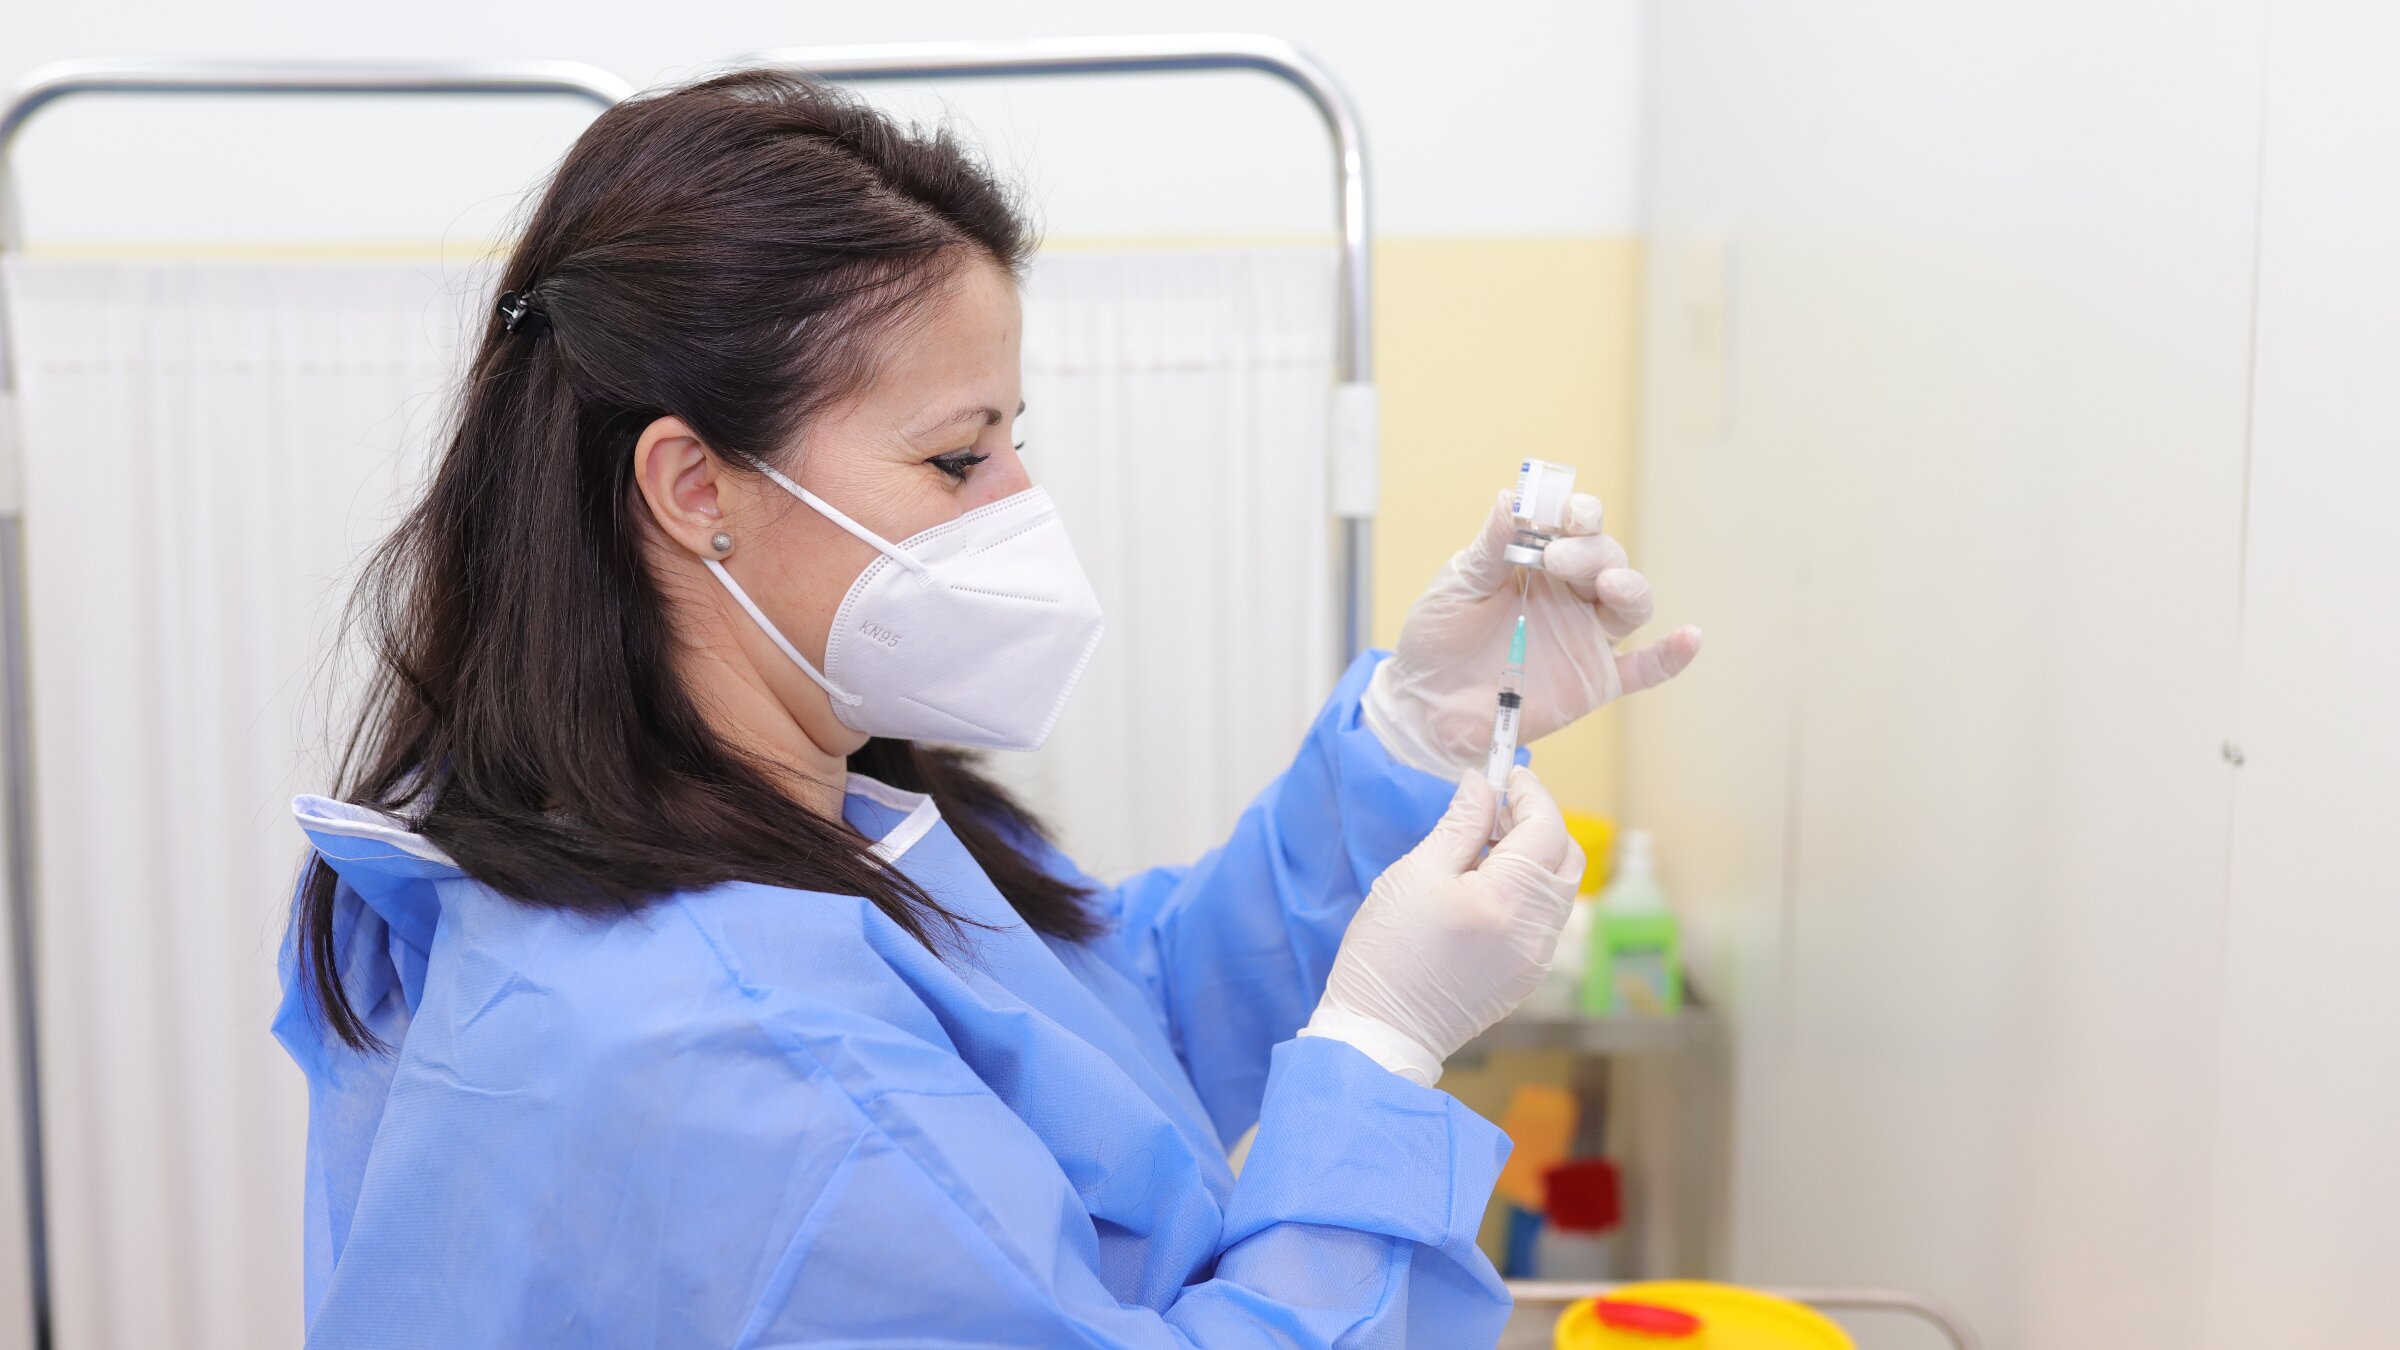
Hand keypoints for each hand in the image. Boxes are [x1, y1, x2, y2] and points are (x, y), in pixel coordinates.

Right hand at [1299, 767, 1584, 1084]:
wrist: (1383, 1031)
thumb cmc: (1388, 950)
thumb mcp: (1415, 873)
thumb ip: (1460, 824)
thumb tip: (1482, 786)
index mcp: (1508, 898)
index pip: (1546, 828)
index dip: (1530, 794)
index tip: (1508, 775)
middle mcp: (1536, 929)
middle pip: (1567, 858)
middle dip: (1540, 824)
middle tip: (1496, 810)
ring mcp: (1537, 957)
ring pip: (1560, 890)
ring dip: (1536, 858)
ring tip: (1485, 849)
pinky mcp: (1527, 975)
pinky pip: (1544, 918)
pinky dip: (1528, 891)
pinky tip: (1486, 889)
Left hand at [1363, 490, 1702, 776]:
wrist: (1425, 704)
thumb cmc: (1439, 636)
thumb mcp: (1458, 584)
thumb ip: (1490, 546)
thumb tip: (1513, 498)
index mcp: (1541, 560)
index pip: (1576, 525)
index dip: (1579, 513)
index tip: (1564, 514)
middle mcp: (1572, 593)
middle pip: (1607, 559)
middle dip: (1591, 552)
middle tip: (1557, 558)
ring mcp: (1586, 636)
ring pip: (1630, 604)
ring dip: (1630, 589)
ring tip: (1611, 586)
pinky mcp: (1593, 681)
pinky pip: (1642, 669)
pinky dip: (1670, 656)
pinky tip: (1691, 639)